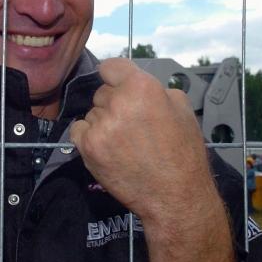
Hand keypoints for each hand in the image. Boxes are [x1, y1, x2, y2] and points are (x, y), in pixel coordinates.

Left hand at [70, 58, 213, 225]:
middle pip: (102, 92)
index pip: (112, 66)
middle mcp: (118, 102)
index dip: (116, 77)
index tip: (118, 85)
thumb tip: (138, 85)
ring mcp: (100, 126)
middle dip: (114, 104)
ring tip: (126, 143)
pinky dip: (89, 137)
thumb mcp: (182, 109)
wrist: (174, 195)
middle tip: (133, 125)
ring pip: (92, 113)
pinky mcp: (88, 147)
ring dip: (104, 123)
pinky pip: (79, 130)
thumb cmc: (182, 154)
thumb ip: (157, 89)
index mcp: (142, 87)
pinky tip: (109, 148)